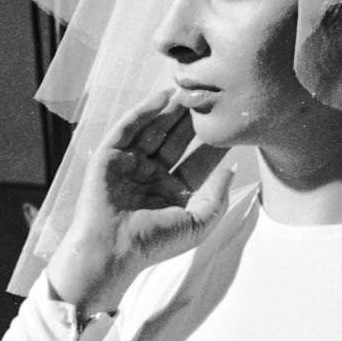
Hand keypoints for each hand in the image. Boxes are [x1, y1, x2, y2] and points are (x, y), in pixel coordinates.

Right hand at [46, 91, 233, 315]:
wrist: (112, 250)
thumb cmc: (153, 244)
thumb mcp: (197, 223)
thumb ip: (217, 196)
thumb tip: (232, 168)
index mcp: (171, 193)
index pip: (197, 162)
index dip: (213, 144)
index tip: (231, 124)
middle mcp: (151, 176)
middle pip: (176, 141)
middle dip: (191, 121)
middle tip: (209, 98)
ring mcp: (129, 165)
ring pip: (153, 130)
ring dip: (171, 110)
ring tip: (189, 90)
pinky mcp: (109, 156)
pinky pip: (128, 127)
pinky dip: (144, 110)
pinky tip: (163, 96)